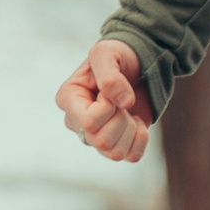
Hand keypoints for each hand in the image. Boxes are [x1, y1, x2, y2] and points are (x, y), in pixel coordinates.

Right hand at [56, 38, 155, 164]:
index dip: (108, 108)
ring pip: (115, 153)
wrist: (137, 61)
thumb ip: (110, 75)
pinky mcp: (117, 143)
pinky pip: (131, 156)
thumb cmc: (117, 55)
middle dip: (121, 119)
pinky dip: (141, 139)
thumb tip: (123, 102)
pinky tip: (136, 121)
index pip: (89, 123)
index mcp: (68, 99)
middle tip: (123, 101)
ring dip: (130, 130)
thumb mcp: (107, 53)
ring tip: (128, 111)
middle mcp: (78, 122)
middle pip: (101, 141)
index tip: (111, 91)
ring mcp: (96, 135)